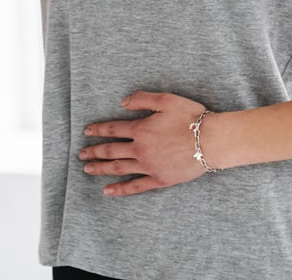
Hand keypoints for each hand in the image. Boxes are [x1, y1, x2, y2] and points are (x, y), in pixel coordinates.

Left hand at [79, 91, 210, 196]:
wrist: (210, 141)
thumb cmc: (191, 118)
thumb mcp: (167, 100)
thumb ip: (143, 99)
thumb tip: (123, 102)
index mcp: (141, 129)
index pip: (113, 129)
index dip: (98, 130)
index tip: (86, 132)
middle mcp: (140, 149)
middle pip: (111, 150)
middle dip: (94, 151)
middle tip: (81, 153)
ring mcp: (148, 166)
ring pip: (119, 168)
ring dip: (101, 168)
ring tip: (87, 169)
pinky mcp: (159, 179)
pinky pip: (135, 186)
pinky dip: (120, 189)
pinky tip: (108, 191)